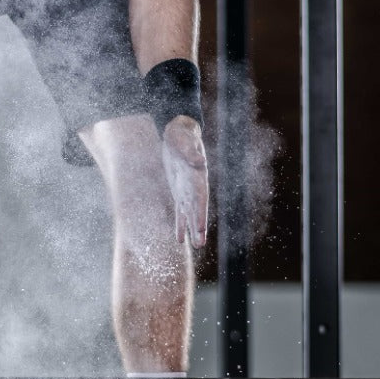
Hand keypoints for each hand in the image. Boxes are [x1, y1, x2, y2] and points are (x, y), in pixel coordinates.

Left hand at [161, 116, 208, 247]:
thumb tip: (200, 162)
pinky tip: (180, 239)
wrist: (179, 131)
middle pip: (197, 209)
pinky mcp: (179, 191)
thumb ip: (191, 153)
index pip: (199, 198)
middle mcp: (195, 185)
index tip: (199, 228)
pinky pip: (180, 211)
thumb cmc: (181, 135)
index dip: (200, 213)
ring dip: (193, 229)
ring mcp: (187, 189)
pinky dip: (180, 224)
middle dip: (199, 226)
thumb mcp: (183, 141)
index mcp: (197, 176)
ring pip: (190, 213)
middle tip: (201, 244)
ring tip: (198, 246)